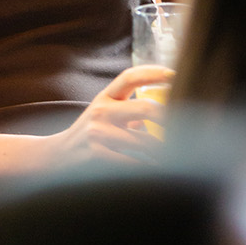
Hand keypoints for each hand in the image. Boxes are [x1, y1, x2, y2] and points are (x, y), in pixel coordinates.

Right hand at [46, 65, 174, 166]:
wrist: (57, 157)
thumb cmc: (91, 136)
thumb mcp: (106, 116)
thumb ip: (131, 112)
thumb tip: (169, 113)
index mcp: (105, 97)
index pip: (130, 77)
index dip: (154, 73)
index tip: (175, 75)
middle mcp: (101, 111)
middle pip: (145, 108)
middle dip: (170, 119)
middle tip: (188, 128)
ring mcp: (98, 133)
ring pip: (145, 142)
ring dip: (165, 152)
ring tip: (179, 157)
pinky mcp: (97, 155)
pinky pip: (134, 163)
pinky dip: (151, 169)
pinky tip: (160, 171)